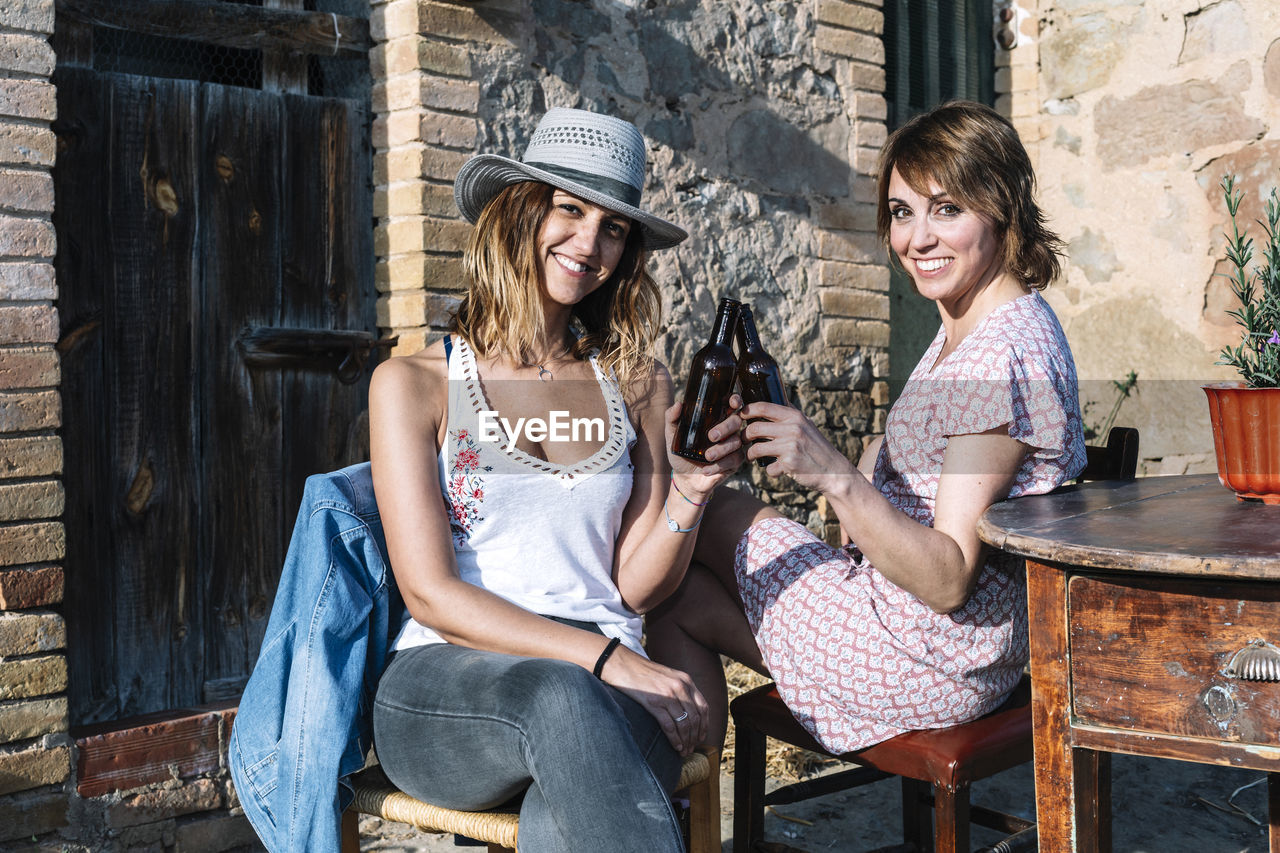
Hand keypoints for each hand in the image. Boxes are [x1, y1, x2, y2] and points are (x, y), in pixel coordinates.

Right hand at [599, 646, 708, 755]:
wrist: (621, 663)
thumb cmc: (641, 671)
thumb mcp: (667, 676)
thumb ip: (679, 689)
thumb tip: (686, 711)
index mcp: (685, 680)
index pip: (703, 707)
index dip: (704, 725)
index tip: (701, 737)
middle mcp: (680, 687)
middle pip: (695, 718)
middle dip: (695, 737)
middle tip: (691, 749)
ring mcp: (667, 694)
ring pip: (684, 724)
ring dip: (686, 741)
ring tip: (684, 751)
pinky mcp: (653, 702)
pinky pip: (669, 726)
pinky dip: (675, 739)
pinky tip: (675, 747)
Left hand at [665, 396, 744, 500]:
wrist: (684, 478)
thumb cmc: (681, 453)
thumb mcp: (672, 435)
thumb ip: (672, 418)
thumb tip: (678, 404)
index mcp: (715, 419)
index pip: (730, 405)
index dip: (735, 400)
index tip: (732, 402)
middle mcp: (727, 430)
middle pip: (736, 421)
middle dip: (726, 427)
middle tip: (711, 436)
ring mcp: (733, 446)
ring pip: (736, 442)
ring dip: (722, 449)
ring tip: (707, 457)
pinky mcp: (734, 463)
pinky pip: (734, 460)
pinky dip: (720, 465)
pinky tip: (707, 470)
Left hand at [739, 401, 855, 490]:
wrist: (833, 471)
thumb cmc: (817, 447)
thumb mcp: (807, 424)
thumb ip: (790, 414)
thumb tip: (770, 401)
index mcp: (795, 416)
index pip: (762, 407)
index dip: (746, 410)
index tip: (739, 416)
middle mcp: (792, 429)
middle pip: (754, 428)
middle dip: (744, 436)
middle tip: (744, 441)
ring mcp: (790, 447)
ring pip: (756, 449)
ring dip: (750, 454)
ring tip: (752, 456)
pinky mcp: (789, 464)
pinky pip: (768, 468)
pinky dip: (770, 471)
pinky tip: (776, 469)